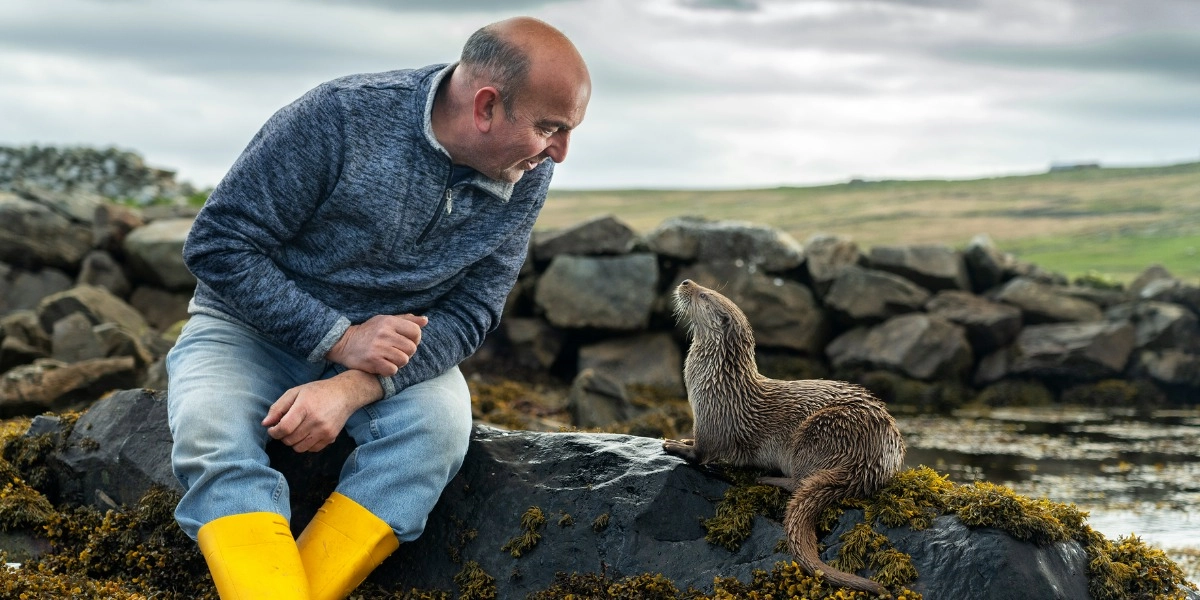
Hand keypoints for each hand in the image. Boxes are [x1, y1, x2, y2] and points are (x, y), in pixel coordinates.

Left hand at [262, 370, 382, 452]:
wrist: (345, 394)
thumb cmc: (318, 391)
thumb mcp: (295, 392)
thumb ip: (278, 407)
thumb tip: (265, 423)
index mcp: (305, 407)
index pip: (284, 428)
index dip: (274, 432)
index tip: (272, 429)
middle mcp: (316, 421)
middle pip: (290, 440)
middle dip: (282, 436)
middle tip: (285, 428)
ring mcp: (324, 431)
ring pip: (299, 448)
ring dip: (293, 442)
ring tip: (296, 431)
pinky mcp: (331, 438)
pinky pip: (311, 449)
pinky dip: (305, 444)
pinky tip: (307, 433)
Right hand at [327, 314, 427, 375]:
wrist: (344, 342)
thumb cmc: (369, 332)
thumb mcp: (386, 320)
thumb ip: (407, 320)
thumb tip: (425, 320)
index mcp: (389, 321)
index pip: (416, 331)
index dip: (415, 339)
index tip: (406, 342)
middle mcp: (384, 333)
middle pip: (412, 348)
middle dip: (406, 352)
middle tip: (396, 351)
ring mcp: (378, 347)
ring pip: (404, 360)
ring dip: (398, 362)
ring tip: (389, 358)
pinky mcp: (372, 361)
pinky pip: (393, 370)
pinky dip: (389, 370)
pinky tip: (382, 364)